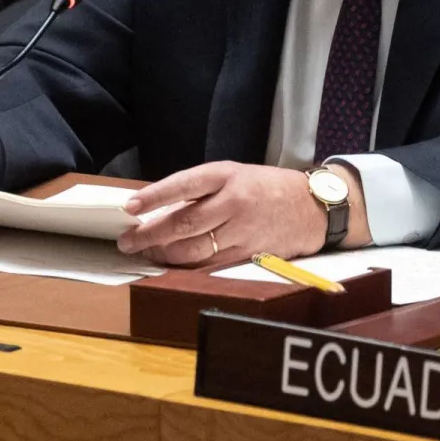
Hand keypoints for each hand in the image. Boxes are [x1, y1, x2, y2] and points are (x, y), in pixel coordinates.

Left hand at [117, 161, 361, 266]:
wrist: (312, 207)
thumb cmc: (265, 187)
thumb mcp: (233, 175)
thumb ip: (200, 190)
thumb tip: (158, 207)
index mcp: (227, 175)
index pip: (184, 184)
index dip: (155, 196)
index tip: (130, 207)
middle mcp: (234, 202)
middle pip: (185, 223)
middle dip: (151, 235)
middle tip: (127, 240)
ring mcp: (242, 231)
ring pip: (195, 249)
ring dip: (165, 253)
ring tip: (145, 252)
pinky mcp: (248, 254)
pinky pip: (210, 264)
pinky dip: (187, 265)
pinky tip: (171, 264)